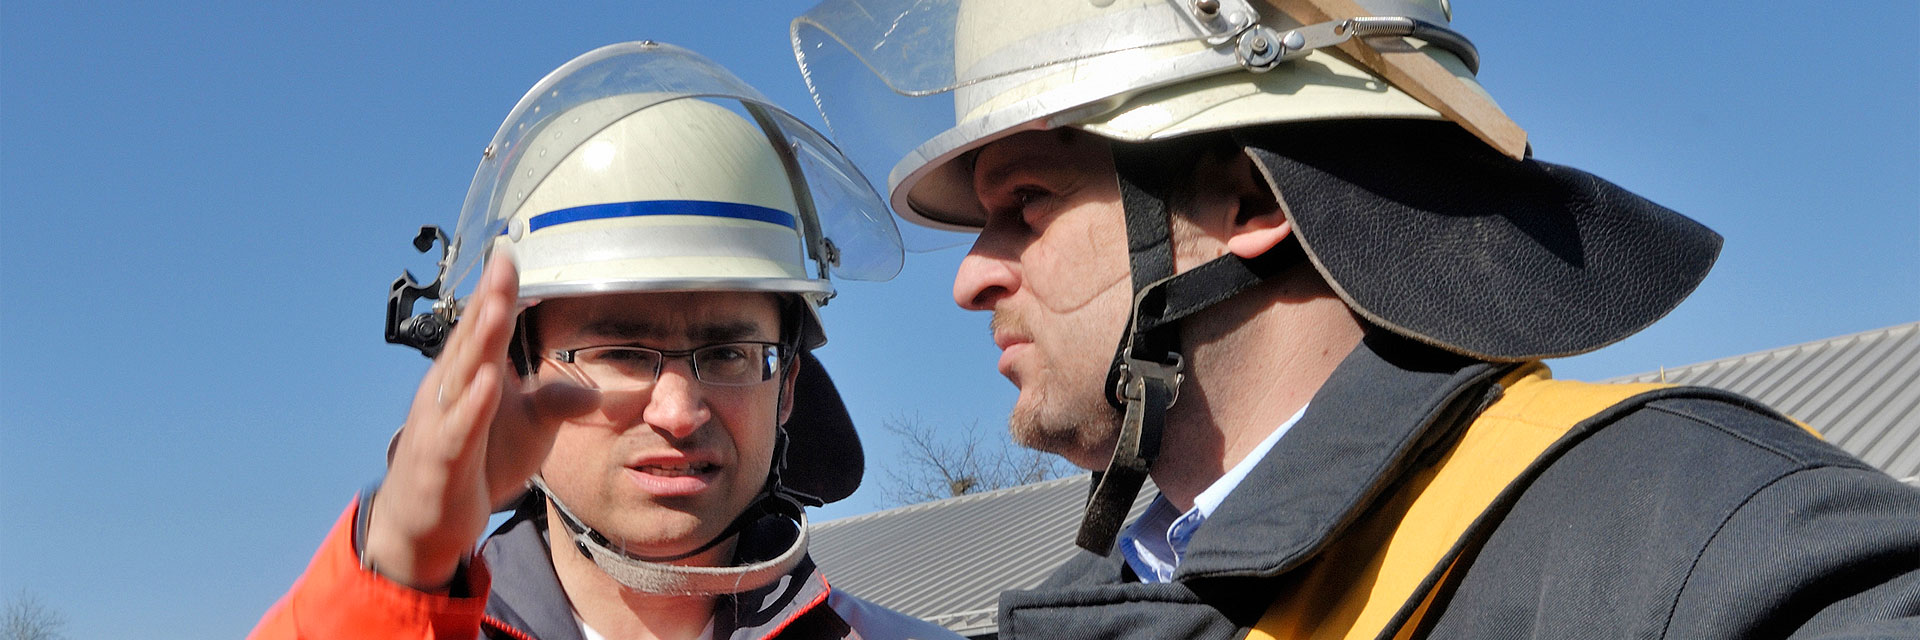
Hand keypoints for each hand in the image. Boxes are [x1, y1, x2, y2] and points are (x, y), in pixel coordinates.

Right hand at [363, 251, 598, 591]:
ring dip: (479, 341)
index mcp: (468, 376)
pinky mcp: (441, 459)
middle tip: (503, 260)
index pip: (484, 326)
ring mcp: (441, 422)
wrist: (425, 520)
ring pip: (461, 376)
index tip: (510, 251)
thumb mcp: (526, 429)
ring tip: (496, 305)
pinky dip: (472, 406)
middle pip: (471, 339)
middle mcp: (449, 391)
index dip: (497, 290)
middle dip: (488, 300)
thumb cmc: (475, 463)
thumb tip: (597, 390)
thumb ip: (556, 401)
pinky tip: (488, 384)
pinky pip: (458, 429)